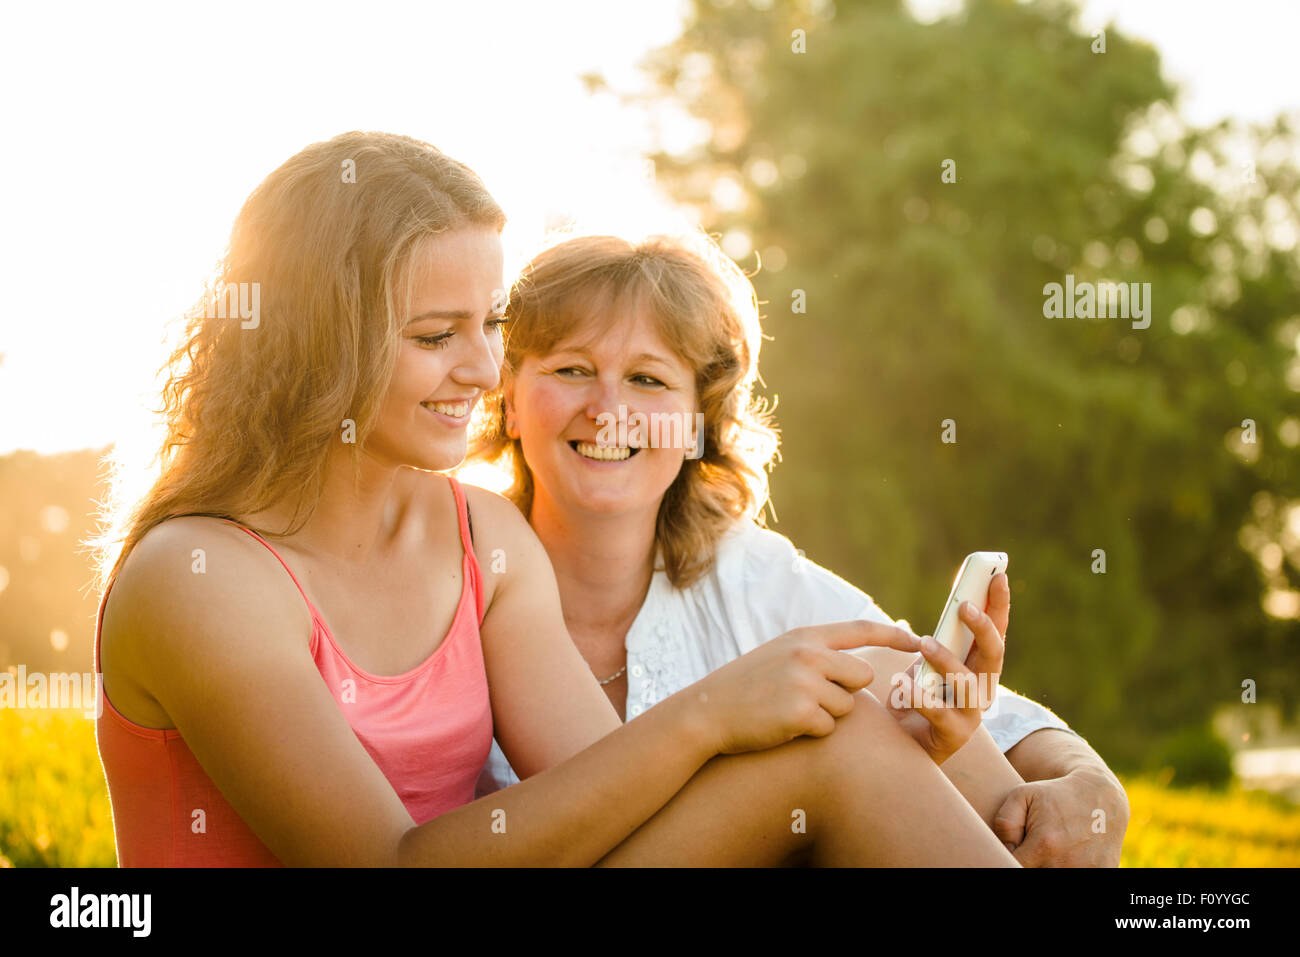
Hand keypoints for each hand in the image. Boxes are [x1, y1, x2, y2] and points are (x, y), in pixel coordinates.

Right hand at [690, 620, 922, 755]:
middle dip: (846, 693)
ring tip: (790, 711)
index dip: (891, 635)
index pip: (859, 630)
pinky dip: (811, 732)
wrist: (707, 712)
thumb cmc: (746, 687)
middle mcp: (808, 654)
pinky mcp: (801, 712)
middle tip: (812, 698)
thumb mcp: (779, 655)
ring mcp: (804, 682)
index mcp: (804, 637)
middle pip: (861, 677)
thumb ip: (815, 653)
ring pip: (847, 707)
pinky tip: (784, 725)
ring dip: (826, 716)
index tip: (917, 640)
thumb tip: (859, 667)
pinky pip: (829, 728)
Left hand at [883, 574, 1008, 763]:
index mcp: (976, 668)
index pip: (995, 632)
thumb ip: (929, 647)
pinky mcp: (953, 737)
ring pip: (968, 684)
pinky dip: (920, 697)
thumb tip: (916, 617)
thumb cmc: (911, 702)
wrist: (894, 748)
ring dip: (948, 660)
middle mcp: (981, 689)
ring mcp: (971, 715)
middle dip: (983, 628)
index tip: (999, 575)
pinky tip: (902, 685)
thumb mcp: (921, 668)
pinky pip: (940, 714)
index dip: (999, 605)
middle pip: (993, 655)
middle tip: (964, 606)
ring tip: (925, 643)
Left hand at [992, 769, 1129, 865]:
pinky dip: (1071, 866)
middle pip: (1035, 872)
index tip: (1017, 846)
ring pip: (1053, 875)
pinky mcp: (1104, 872)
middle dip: (1032, 860)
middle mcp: (1065, 862)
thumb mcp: (1023, 795)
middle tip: (1036, 845)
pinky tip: (1072, 853)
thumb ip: (1004, 823)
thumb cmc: (1056, 795)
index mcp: (1044, 845)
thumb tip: (1005, 848)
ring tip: (1055, 847)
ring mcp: (1086, 871)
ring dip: (1050, 864)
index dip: (1011, 856)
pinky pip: (1077, 875)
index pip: (1012, 864)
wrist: (1101, 796)